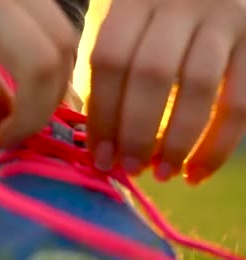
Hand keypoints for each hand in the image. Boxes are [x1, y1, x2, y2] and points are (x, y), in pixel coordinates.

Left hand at [87, 0, 245, 183]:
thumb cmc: (148, 19)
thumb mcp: (119, 24)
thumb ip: (107, 69)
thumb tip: (96, 139)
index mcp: (131, 1)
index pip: (110, 60)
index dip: (103, 115)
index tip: (100, 156)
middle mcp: (176, 4)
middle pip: (151, 74)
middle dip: (137, 131)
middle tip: (129, 168)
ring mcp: (222, 18)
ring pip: (198, 88)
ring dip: (176, 141)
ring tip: (162, 174)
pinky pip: (240, 101)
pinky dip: (218, 144)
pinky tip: (196, 172)